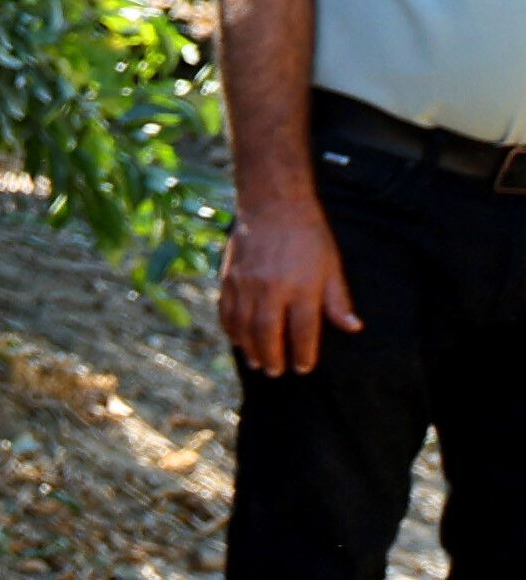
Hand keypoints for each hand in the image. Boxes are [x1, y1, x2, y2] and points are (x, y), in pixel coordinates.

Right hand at [221, 185, 361, 378]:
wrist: (273, 206)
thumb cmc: (309, 237)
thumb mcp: (332, 266)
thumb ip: (338, 300)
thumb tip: (352, 327)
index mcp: (303, 287)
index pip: (303, 330)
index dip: (303, 353)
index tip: (304, 368)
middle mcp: (272, 289)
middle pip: (269, 334)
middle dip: (273, 357)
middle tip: (277, 372)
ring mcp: (246, 285)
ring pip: (244, 327)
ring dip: (250, 349)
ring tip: (257, 363)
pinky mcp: (229, 279)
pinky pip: (227, 313)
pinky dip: (232, 331)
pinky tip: (239, 340)